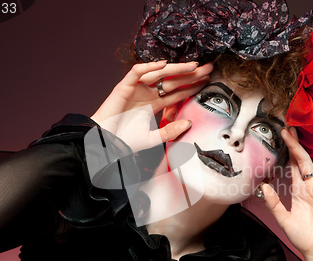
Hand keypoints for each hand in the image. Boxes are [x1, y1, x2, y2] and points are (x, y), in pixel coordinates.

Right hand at [91, 61, 212, 142]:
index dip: (192, 86)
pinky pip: (137, 72)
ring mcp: (136, 89)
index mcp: (153, 104)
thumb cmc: (124, 142)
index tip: (207, 81)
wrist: (104, 144)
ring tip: (194, 66)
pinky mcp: (124, 87)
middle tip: (208, 68)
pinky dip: (149, 67)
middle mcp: (146, 94)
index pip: (177, 92)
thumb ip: (170, 131)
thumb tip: (189, 123)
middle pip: (172, 81)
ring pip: (158, 74)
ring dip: (176, 69)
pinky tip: (164, 65)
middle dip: (190, 74)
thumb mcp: (152, 139)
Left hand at [262, 127, 312, 260]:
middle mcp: (312, 187)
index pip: (294, 165)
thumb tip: (263, 187)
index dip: (289, 151)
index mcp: (300, 190)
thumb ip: (274, 203)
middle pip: (306, 160)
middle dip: (299, 144)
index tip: (284, 135)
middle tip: (292, 127)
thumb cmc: (303, 236)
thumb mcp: (283, 219)